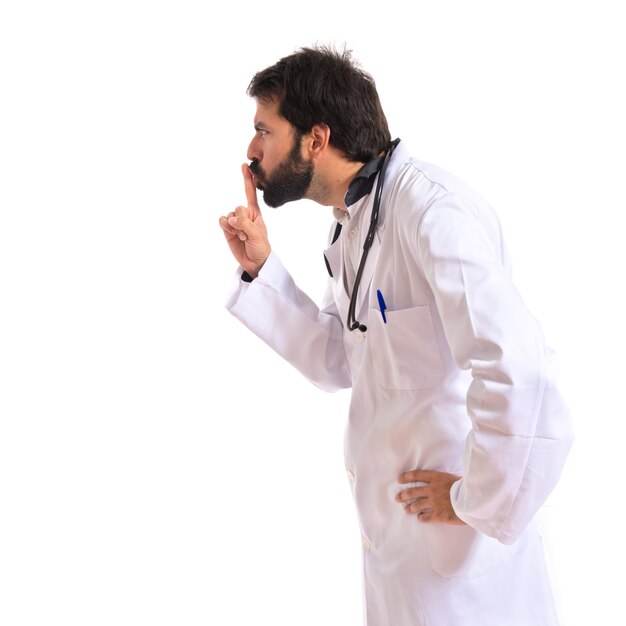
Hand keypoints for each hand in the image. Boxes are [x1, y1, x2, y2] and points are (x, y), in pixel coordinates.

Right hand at [219, 163, 270, 277]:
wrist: (255, 262)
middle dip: (241, 221)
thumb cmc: (261, 247)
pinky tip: (232, 235)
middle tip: (247, 234)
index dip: (248, 179)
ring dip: (234, 227)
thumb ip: (245, 224)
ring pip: (228, 215)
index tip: (246, 165)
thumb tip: (231, 218)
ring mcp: (236, 222)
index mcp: (255, 213)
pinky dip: (226, 227)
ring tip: (242, 237)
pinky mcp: (228, 229)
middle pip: (237, 208)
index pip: (251, 193)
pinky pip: (222, 221)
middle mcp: (245, 215)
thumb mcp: (257, 234)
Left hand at [395, 469, 465, 524]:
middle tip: (397, 498)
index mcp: (436, 478)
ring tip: (406, 510)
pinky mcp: (438, 515)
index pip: (417, 475)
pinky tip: (420, 518)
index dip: (406, 477)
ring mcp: (434, 502)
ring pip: (416, 505)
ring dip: (410, 508)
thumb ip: (446, 479)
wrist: (474, 500)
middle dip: (403, 495)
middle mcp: (432, 489)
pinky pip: (426, 517)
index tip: (399, 479)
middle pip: (412, 491)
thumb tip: (444, 478)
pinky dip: (421, 518)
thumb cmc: (468, 487)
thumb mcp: (456, 477)